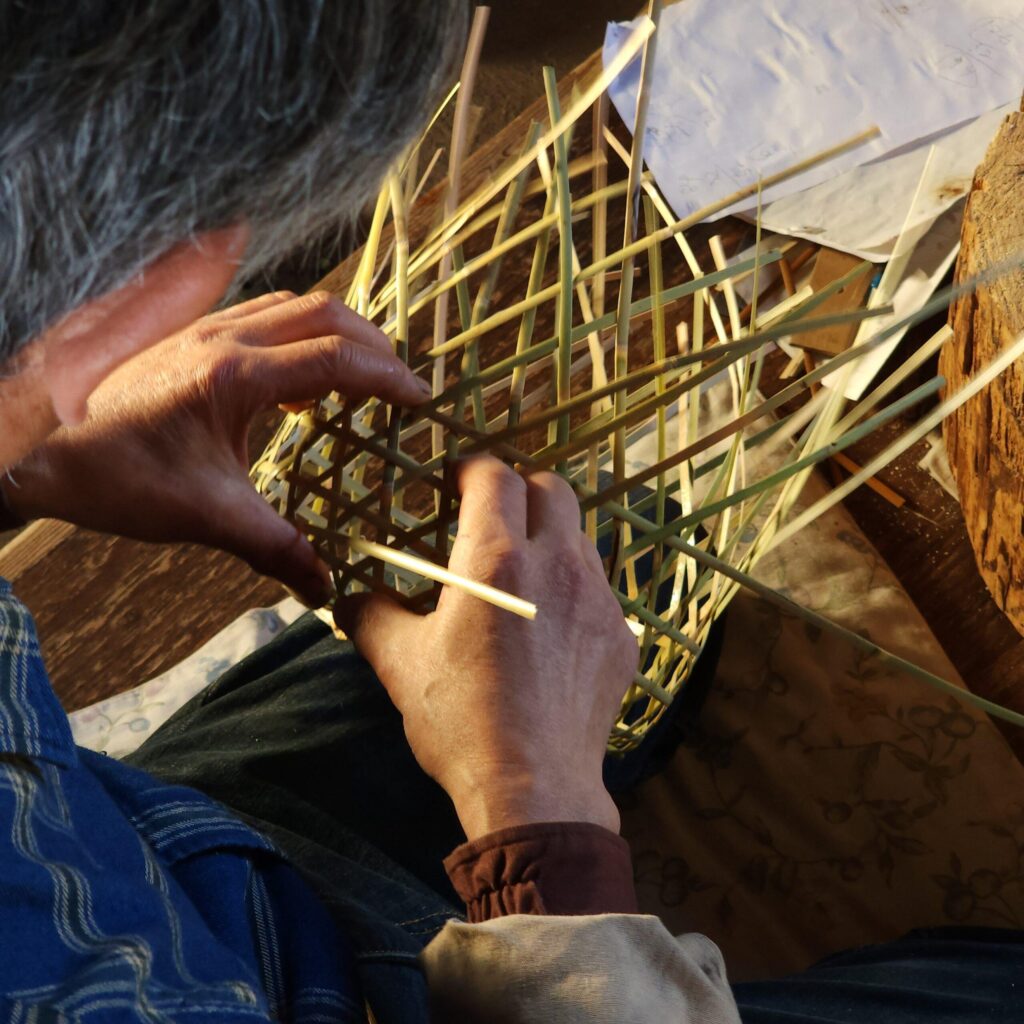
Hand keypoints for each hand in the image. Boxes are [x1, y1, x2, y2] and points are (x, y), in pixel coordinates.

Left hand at [5, 290, 429, 605]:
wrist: (38, 453)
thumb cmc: (119, 477)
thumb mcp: (208, 517)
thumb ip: (276, 550)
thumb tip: (325, 590)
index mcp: (237, 376)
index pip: (335, 358)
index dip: (387, 375)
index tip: (420, 397)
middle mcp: (224, 338)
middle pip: (323, 311)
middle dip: (373, 341)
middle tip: (399, 380)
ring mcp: (203, 330)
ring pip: (290, 304)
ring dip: (335, 330)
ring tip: (361, 370)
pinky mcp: (187, 338)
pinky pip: (260, 316)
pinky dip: (297, 335)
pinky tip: (296, 382)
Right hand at [337, 457, 638, 839]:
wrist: (535, 787)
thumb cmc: (461, 720)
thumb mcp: (400, 666)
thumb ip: (371, 617)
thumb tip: (348, 600)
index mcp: (497, 560)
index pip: (494, 477)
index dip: (471, 470)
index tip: (454, 484)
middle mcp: (557, 565)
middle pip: (551, 490)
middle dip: (520, 493)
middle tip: (492, 522)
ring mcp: (598, 600)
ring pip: (579, 539)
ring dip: (549, 541)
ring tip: (522, 580)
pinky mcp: (621, 636)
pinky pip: (599, 591)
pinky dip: (573, 592)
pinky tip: (552, 633)